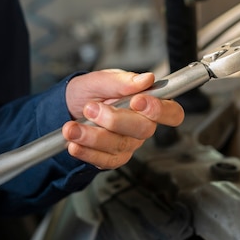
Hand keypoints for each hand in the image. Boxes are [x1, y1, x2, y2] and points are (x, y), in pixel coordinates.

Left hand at [62, 69, 184, 168]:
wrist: (67, 109)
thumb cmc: (89, 92)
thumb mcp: (99, 80)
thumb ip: (121, 80)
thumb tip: (146, 79)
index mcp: (147, 103)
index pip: (171, 112)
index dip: (159, 110)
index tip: (137, 101)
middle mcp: (141, 126)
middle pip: (143, 130)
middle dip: (114, 120)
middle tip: (90, 109)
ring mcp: (128, 144)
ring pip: (119, 146)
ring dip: (92, 137)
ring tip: (71, 127)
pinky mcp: (113, 158)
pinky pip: (105, 160)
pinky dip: (86, 152)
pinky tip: (74, 144)